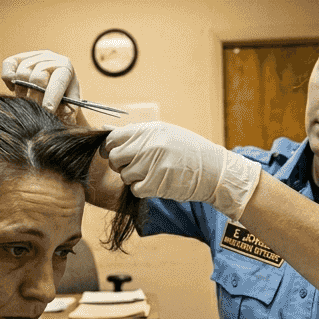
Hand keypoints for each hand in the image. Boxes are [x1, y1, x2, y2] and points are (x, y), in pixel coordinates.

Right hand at [1, 50, 81, 123]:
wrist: (54, 83)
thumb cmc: (63, 95)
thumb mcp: (70, 103)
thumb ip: (68, 110)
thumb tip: (61, 116)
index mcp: (65, 67)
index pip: (57, 82)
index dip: (51, 98)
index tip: (47, 111)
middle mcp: (50, 58)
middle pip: (37, 78)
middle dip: (35, 98)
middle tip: (34, 110)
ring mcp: (33, 56)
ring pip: (21, 73)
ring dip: (21, 92)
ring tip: (27, 102)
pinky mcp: (18, 57)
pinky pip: (8, 64)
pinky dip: (8, 78)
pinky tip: (15, 88)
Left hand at [103, 122, 261, 219]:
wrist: (214, 170)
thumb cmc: (189, 151)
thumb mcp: (165, 133)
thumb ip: (135, 133)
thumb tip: (105, 129)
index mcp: (150, 130)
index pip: (113, 138)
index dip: (111, 148)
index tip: (116, 154)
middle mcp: (149, 145)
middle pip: (115, 158)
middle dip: (120, 165)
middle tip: (134, 166)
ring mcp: (152, 164)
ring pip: (124, 175)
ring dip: (134, 178)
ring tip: (151, 174)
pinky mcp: (155, 183)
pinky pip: (135, 189)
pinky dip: (142, 189)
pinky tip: (155, 183)